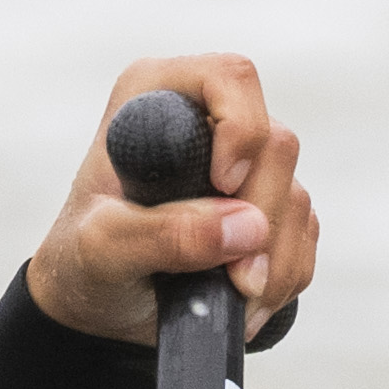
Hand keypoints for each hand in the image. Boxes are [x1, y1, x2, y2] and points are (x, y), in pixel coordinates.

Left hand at [23, 56, 319, 346]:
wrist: (101, 310)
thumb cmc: (83, 265)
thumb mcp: (102, 251)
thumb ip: (163, 234)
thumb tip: (245, 227)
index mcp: (158, 97)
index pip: (230, 79)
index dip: (241, 131)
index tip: (223, 186)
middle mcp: (207, 122)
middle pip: (277, 146)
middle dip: (261, 221)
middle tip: (232, 277)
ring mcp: (244, 166)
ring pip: (296, 198)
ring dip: (272, 262)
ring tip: (230, 298)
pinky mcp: (268, 209)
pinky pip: (305, 236)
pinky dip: (283, 276)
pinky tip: (244, 299)